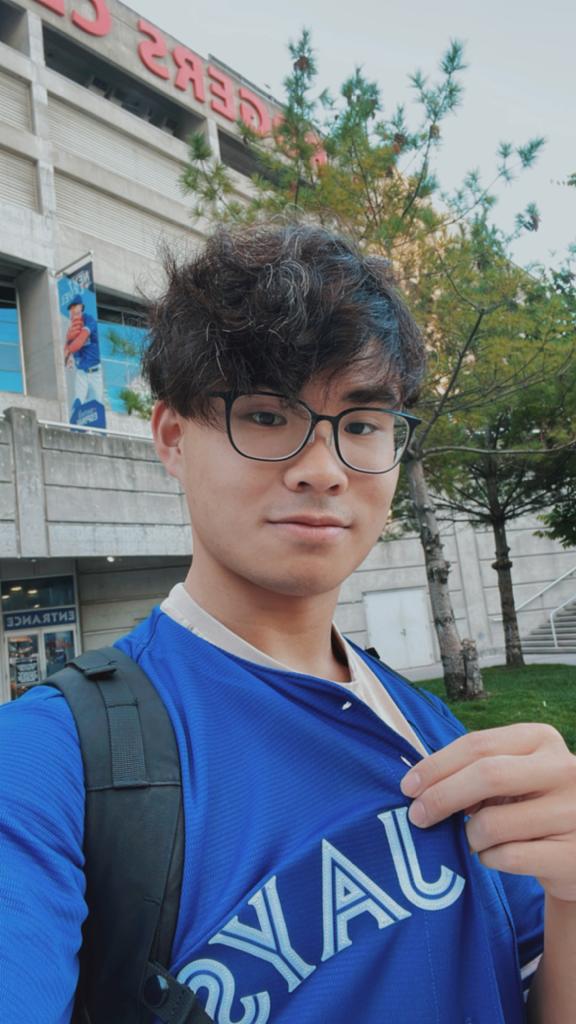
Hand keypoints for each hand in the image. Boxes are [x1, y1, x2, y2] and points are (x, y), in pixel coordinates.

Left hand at [400, 724, 575, 901]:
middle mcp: (563, 769)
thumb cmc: (530, 806)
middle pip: (486, 776)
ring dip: (470, 836)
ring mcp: (573, 812)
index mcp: (541, 739)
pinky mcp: (573, 854)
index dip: (437, 765)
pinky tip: (494, 855)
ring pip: (493, 823)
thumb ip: (475, 772)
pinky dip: (489, 859)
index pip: (478, 744)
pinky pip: (508, 857)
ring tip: (475, 838)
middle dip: (442, 797)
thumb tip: (420, 786)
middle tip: (417, 816)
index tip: (408, 786)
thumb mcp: (511, 777)